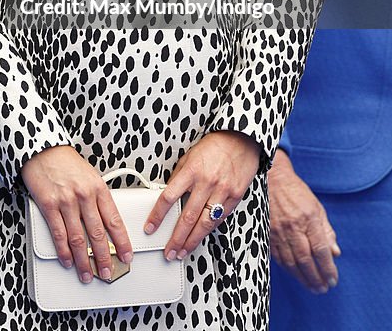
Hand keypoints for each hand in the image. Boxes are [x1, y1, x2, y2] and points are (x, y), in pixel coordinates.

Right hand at [21, 145, 132, 284]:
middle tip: (108, 273)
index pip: (114, 220)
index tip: (126, 256)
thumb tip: (106, 225)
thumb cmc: (67, 162)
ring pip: (79, 239)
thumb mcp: (90, 176)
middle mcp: (84, 195)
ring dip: (84, 261)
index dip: (122, 242)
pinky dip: (64, 251)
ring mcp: (66, 201)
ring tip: (88, 274)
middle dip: (104, 258)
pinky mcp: (49, 205)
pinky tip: (68, 261)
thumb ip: (98, 198)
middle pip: (98, 234)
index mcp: (98, 188)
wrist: (43, 150)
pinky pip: (59, 234)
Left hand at [144, 130, 261, 259]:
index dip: (157, 215)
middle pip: (187, 217)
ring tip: (182, 252)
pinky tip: (200, 238)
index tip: (150, 228)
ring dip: (191, 241)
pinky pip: (219, 219)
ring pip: (204, 224)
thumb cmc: (213, 146)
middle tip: (168, 252)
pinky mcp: (235, 197)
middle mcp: (206, 182)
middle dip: (176, 238)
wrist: (241, 139)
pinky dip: (208, 230)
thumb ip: (179, 177)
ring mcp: (222, 191)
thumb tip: (168, 196)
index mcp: (191, 171)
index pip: (169, 197)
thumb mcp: (189, 156)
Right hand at [268, 148, 339, 292]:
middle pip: (306, 260)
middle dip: (316, 278)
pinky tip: (296, 275)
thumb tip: (335, 253)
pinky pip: (278, 257)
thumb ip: (327, 231)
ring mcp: (278, 231)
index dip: (328, 268)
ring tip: (312, 287)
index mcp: (309, 218)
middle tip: (323, 288)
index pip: (320, 250)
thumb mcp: (317, 207)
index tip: (333, 280)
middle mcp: (293, 226)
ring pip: (291, 262)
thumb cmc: (297, 193)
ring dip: (303, 278)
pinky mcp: (267, 233)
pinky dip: (289, 270)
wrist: (272, 179)